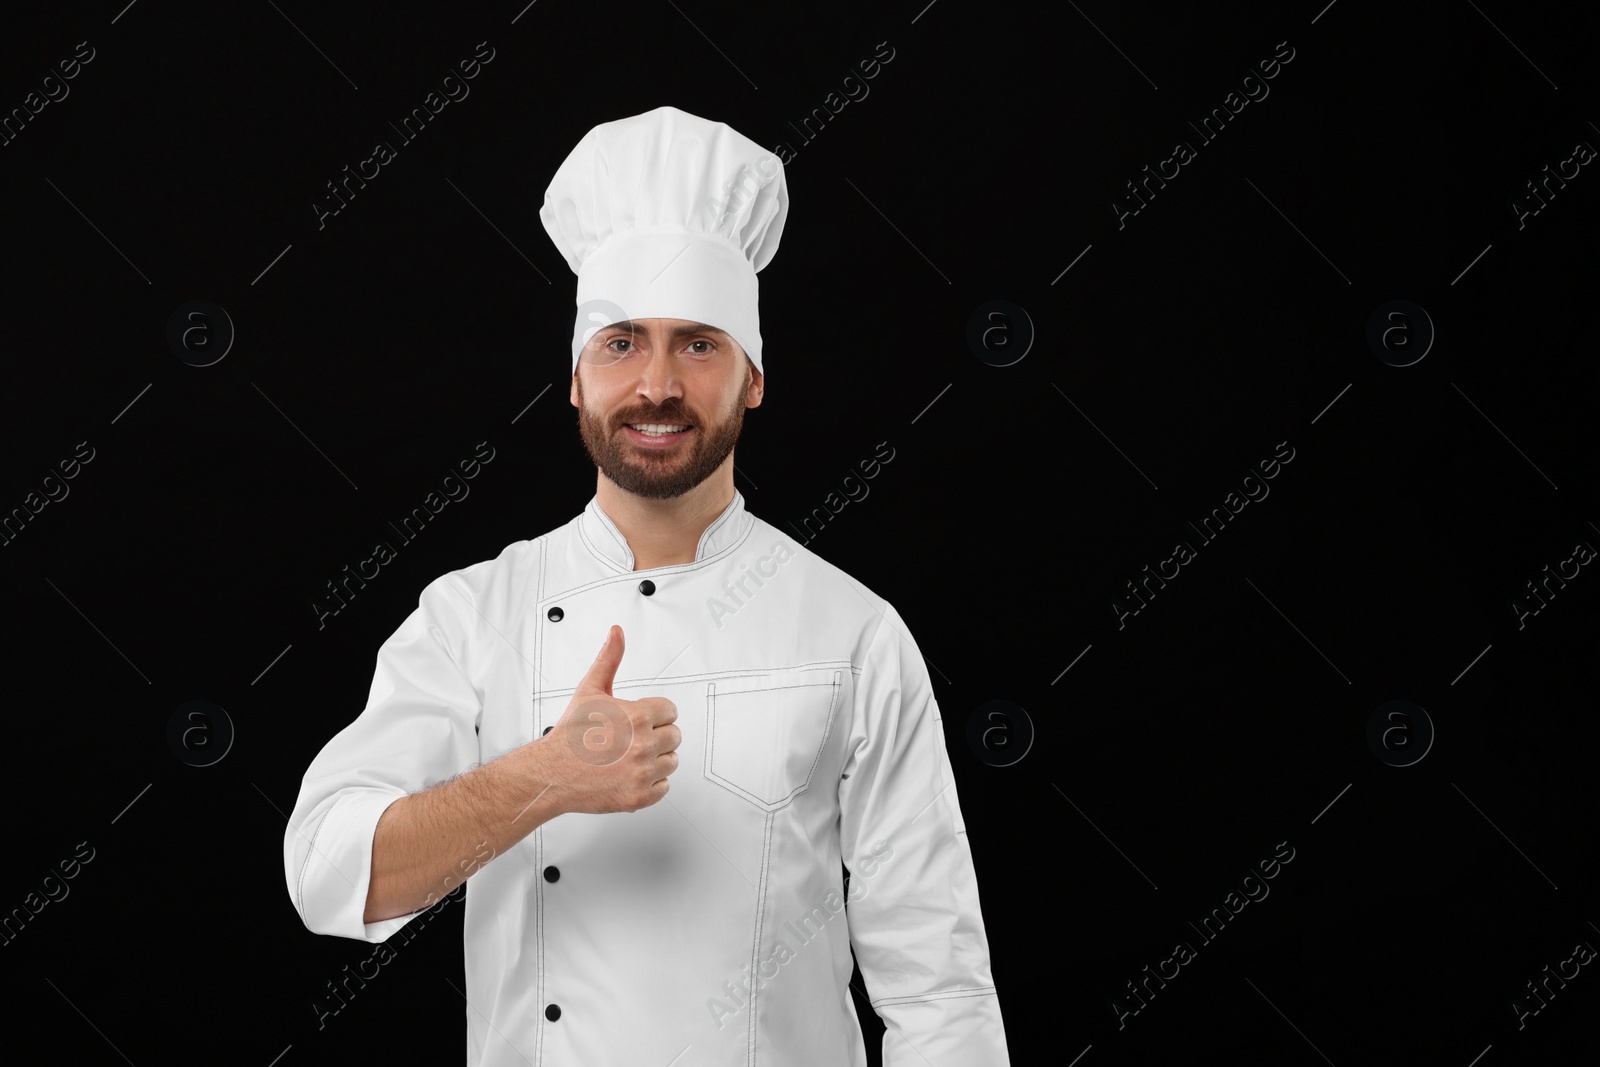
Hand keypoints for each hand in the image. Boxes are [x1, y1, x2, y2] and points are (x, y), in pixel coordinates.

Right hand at [539, 625, 679, 814]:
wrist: (550, 773)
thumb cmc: (569, 735)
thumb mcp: (590, 690)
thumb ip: (609, 659)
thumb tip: (617, 633)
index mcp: (637, 716)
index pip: (671, 711)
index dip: (654, 714)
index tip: (638, 720)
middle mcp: (643, 745)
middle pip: (674, 736)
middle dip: (655, 735)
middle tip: (630, 739)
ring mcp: (642, 773)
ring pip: (671, 761)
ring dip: (655, 759)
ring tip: (629, 757)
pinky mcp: (639, 796)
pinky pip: (664, 787)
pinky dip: (651, 783)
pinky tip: (630, 774)